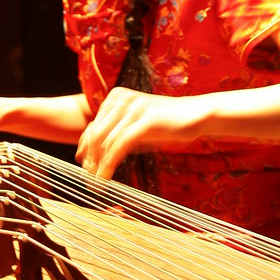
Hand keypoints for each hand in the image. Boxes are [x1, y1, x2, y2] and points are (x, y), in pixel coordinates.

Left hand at [76, 87, 206, 177]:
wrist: (196, 115)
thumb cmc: (165, 124)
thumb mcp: (136, 127)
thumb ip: (115, 136)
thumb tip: (90, 155)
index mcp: (116, 97)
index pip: (93, 126)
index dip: (85, 148)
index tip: (84, 166)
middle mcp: (121, 99)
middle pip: (95, 134)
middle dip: (90, 158)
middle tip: (88, 178)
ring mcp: (133, 108)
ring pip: (105, 140)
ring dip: (98, 164)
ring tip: (96, 182)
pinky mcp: (145, 120)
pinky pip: (120, 144)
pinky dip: (109, 163)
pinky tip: (106, 176)